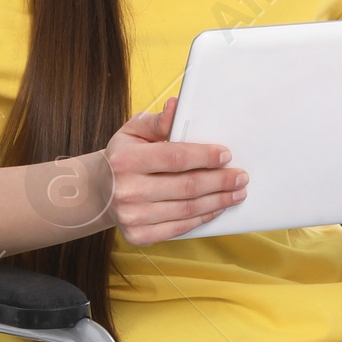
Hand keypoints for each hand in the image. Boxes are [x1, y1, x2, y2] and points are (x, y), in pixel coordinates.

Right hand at [102, 94, 247, 244]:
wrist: (101, 191)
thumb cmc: (124, 156)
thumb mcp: (134, 131)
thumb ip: (158, 121)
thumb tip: (177, 106)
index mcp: (126, 160)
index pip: (175, 157)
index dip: (204, 156)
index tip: (226, 155)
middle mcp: (127, 190)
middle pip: (186, 187)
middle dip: (219, 182)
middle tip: (240, 177)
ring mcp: (132, 216)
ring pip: (187, 210)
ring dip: (217, 201)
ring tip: (236, 193)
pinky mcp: (138, 235)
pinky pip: (179, 228)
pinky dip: (202, 218)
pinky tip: (216, 208)